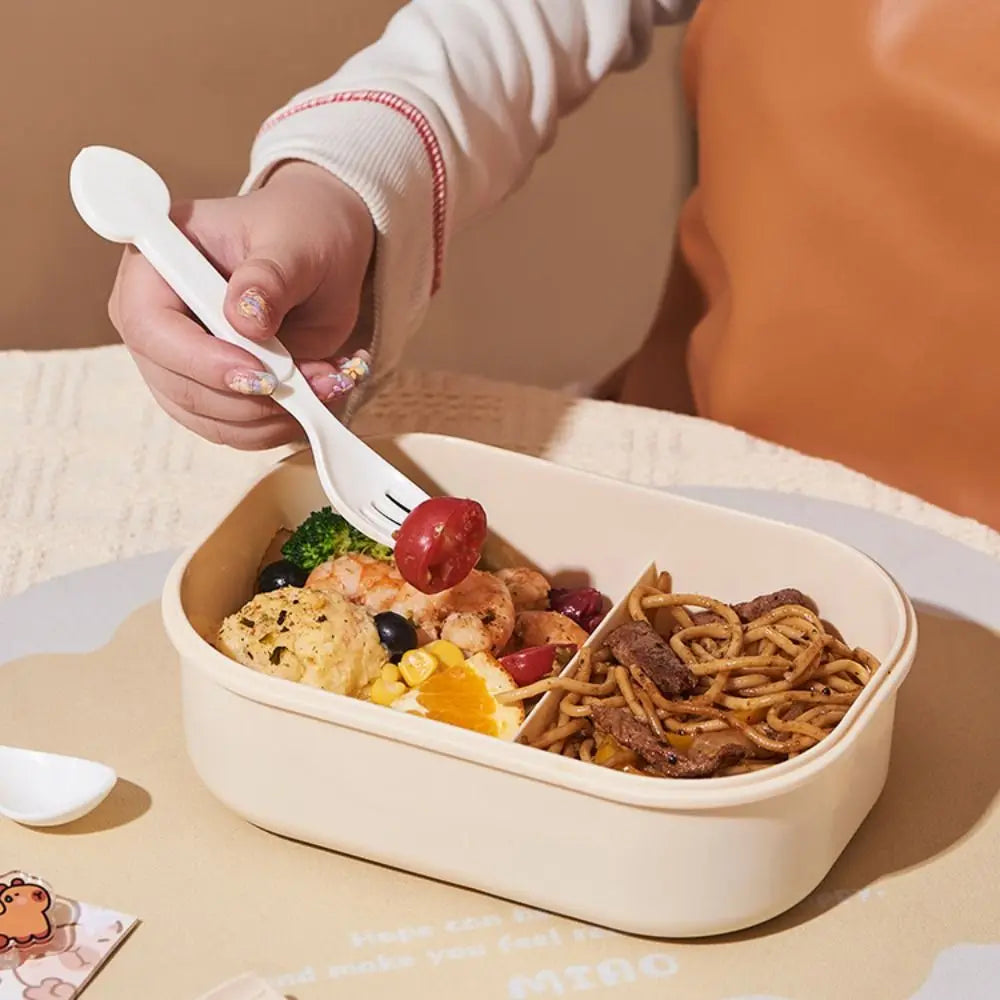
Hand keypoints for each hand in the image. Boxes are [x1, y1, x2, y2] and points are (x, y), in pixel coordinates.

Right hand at [107, 161, 374, 448]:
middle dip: (249, 401)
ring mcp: (175, 359)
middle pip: (176, 386)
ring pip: (206, 418)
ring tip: (325, 382)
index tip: (263, 376)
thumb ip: (270, 277)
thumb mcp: (296, 242)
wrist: (321, 247)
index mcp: (155, 263)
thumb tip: (245, 318)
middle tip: (314, 385)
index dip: (202, 362)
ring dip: (270, 418)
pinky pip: (233, 429)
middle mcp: (152, 317)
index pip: (150, 327)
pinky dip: (278, 424)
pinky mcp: (207, 389)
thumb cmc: (301, 229)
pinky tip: (316, 395)